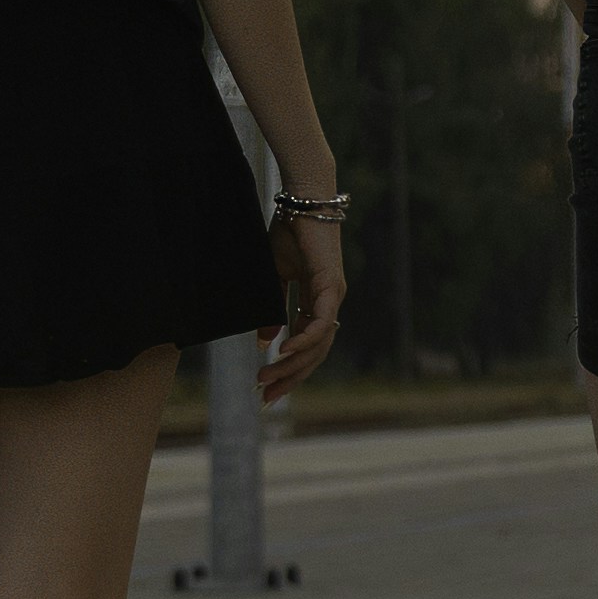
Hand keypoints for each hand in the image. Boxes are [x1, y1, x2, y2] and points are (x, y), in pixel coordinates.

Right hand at [258, 213, 344, 405]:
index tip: (266, 390)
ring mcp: (333, 297)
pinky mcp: (332, 285)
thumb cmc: (288, 232)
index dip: (288, 370)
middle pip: (315, 354)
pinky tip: (284, 351)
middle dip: (290, 378)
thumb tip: (264, 342)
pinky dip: (304, 339)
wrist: (301, 200)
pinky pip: (320, 322)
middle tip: (265, 398)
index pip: (306, 347)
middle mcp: (329, 304)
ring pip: (318, 344)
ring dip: (292, 364)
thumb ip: (271, 310)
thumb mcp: (272, 277)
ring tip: (266, 377)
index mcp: (315, 303)